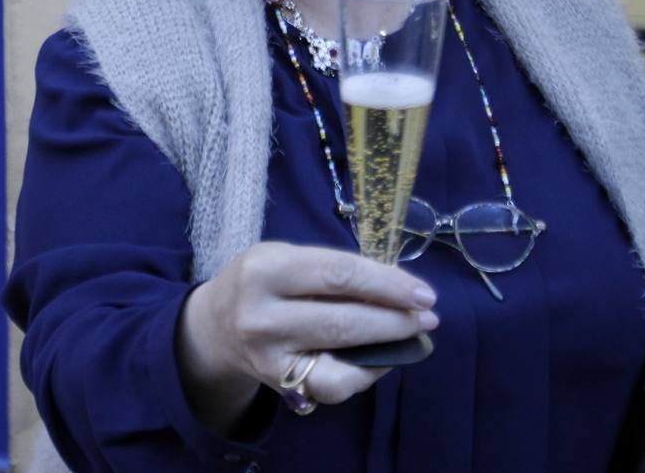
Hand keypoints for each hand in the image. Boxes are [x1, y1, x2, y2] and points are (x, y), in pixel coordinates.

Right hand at [177, 242, 437, 431]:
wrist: (216, 326)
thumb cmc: (262, 283)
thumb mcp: (285, 258)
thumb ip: (332, 269)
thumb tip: (397, 288)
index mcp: (264, 269)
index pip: (338, 274)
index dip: (387, 283)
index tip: (423, 291)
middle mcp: (261, 314)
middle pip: (342, 318)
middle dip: (395, 318)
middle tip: (428, 315)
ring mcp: (269, 355)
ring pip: (341, 356)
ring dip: (387, 345)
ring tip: (412, 334)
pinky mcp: (280, 384)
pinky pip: (334, 386)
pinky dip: (365, 374)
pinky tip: (379, 359)